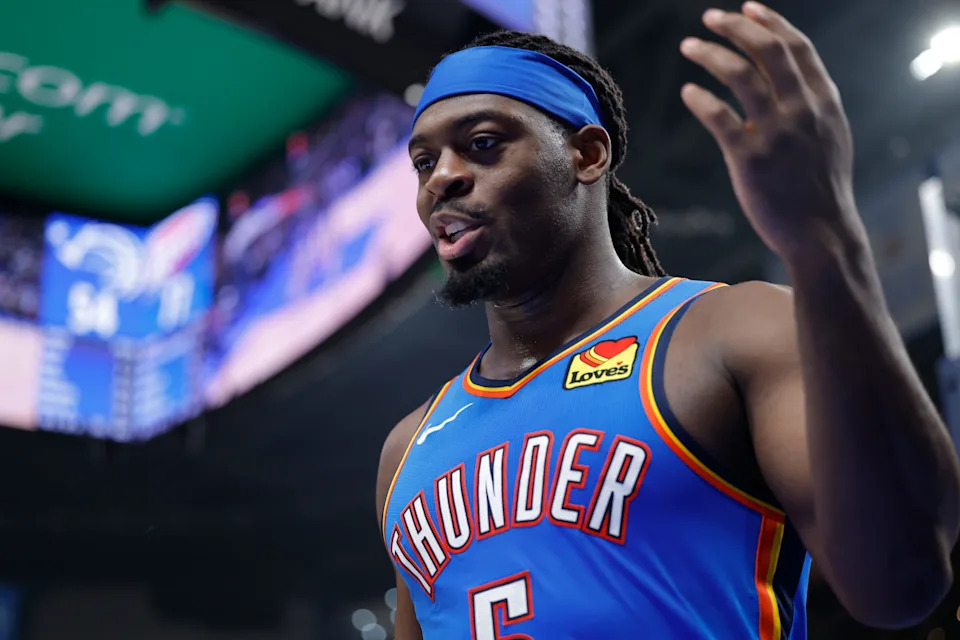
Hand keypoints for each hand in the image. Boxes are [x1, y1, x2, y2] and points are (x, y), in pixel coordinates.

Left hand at [680, 2, 862, 263]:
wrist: (822, 234)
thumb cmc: (819, 188)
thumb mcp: (830, 136)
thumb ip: (812, 105)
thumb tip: (791, 80)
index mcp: (823, 101)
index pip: (796, 47)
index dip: (769, 22)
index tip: (746, 7)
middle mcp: (802, 110)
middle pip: (769, 50)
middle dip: (736, 26)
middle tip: (709, 17)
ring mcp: (777, 133)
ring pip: (742, 75)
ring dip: (711, 53)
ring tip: (688, 45)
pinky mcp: (751, 159)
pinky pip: (720, 117)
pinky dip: (701, 98)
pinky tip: (688, 91)